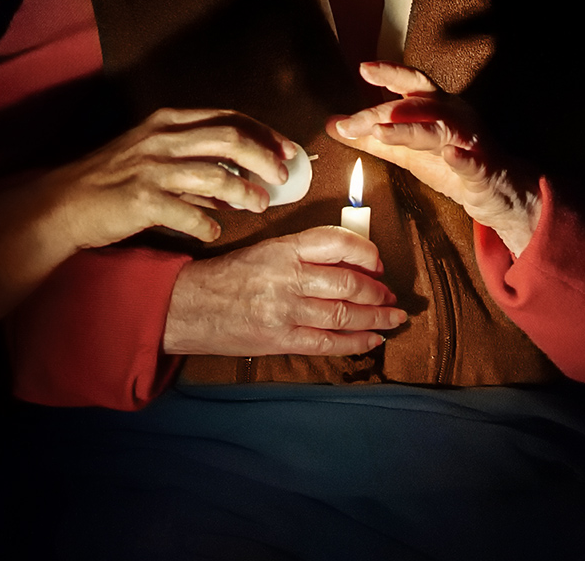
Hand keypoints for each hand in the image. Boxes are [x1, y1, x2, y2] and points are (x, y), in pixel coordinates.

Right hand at [54, 108, 293, 247]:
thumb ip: (195, 166)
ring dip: (244, 192)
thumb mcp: (153, 159)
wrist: (64, 203)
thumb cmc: (112, 181)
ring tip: (259, 205)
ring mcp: (151, 168)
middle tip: (281, 177)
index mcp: (167, 121)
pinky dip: (207, 225)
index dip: (263, 133)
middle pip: (229, 139)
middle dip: (264, 157)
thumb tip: (238, 185)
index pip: (228, 118)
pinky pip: (188, 214)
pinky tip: (214, 233)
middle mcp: (162, 138)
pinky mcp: (141, 200)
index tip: (286, 150)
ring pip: (215, 175)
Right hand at [162, 226, 405, 354]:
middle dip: (377, 292)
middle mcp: (288, 277)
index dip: (364, 251)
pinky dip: (355, 342)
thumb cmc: (228, 276)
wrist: (190, 306)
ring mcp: (286, 311)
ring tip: (394, 318)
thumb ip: (302, 255)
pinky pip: (327, 343)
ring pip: (343, 314)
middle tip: (391, 296)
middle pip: (347, 283)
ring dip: (375, 318)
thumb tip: (347, 264)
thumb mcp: (265, 251)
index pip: (336, 241)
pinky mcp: (281, 339)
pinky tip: (372, 340)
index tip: (377, 262)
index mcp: (284, 249)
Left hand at [328, 62, 540, 255]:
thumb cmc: (451, 164)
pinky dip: (462, 157)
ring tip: (382, 132)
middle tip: (353, 123)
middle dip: (384, 112)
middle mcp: (453, 116)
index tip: (364, 69)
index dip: (389, 74)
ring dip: (409, 131)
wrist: (495, 194)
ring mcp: (469, 140)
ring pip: (438, 130)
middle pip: (417, 105)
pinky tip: (450, 155)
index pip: (411, 84)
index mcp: (436, 107)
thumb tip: (334, 124)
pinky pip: (473, 161)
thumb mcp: (407, 150)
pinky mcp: (483, 169)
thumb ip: (372, 138)